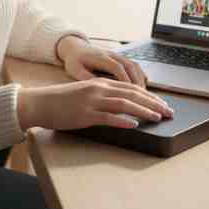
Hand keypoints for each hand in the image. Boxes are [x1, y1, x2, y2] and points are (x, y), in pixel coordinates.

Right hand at [17, 78, 173, 130]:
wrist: (40, 102)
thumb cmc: (62, 100)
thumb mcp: (86, 93)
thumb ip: (103, 96)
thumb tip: (123, 107)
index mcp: (100, 83)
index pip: (131, 88)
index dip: (149, 96)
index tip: (162, 104)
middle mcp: (99, 89)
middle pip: (132, 94)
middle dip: (153, 103)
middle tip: (168, 112)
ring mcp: (92, 101)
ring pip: (124, 104)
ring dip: (143, 111)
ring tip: (157, 117)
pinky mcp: (84, 114)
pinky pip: (107, 117)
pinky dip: (122, 120)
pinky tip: (134, 124)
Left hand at [56, 36, 147, 87]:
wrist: (76, 47)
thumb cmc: (75, 61)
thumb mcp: (75, 70)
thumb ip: (86, 78)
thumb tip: (99, 89)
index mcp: (101, 58)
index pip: (117, 68)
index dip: (125, 80)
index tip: (130, 94)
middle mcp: (112, 55)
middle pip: (130, 66)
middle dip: (138, 82)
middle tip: (142, 98)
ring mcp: (118, 56)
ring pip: (135, 66)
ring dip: (141, 80)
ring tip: (144, 96)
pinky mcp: (120, 59)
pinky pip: (134, 66)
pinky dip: (141, 76)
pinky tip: (143, 88)